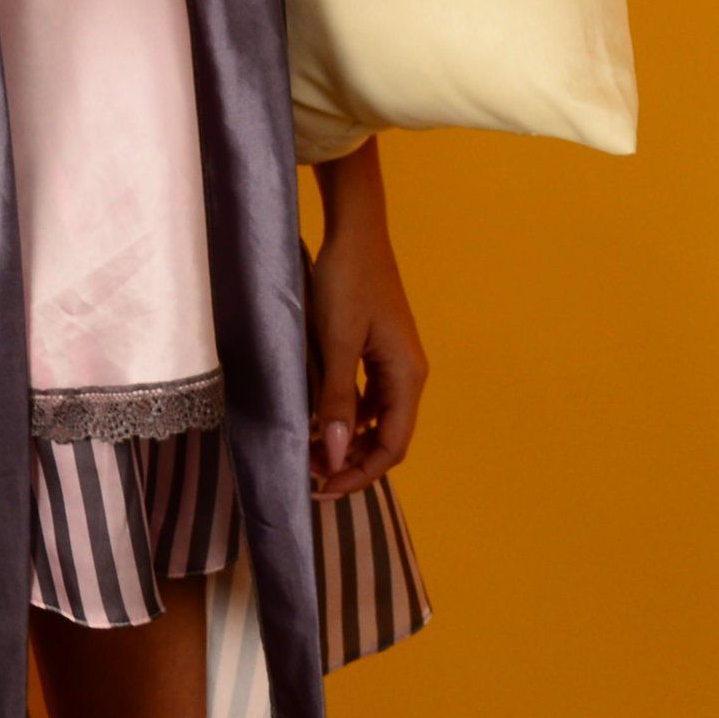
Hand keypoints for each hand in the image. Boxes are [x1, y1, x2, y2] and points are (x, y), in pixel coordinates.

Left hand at [308, 145, 426, 497]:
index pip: (393, 445)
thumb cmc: (347, 282)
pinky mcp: (379, 349)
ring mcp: (395, 361)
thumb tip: (338, 456)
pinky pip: (369, 397)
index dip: (360, 473)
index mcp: (407, 375)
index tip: (322, 487)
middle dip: (353, 461)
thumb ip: (338, 401)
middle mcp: (408, 372)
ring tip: (312, 451)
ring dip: (349, 441)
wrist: (355, 230)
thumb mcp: (337, 343)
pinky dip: (348, 416)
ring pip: (378, 419)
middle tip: (310, 472)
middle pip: (389, 436)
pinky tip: (321, 419)